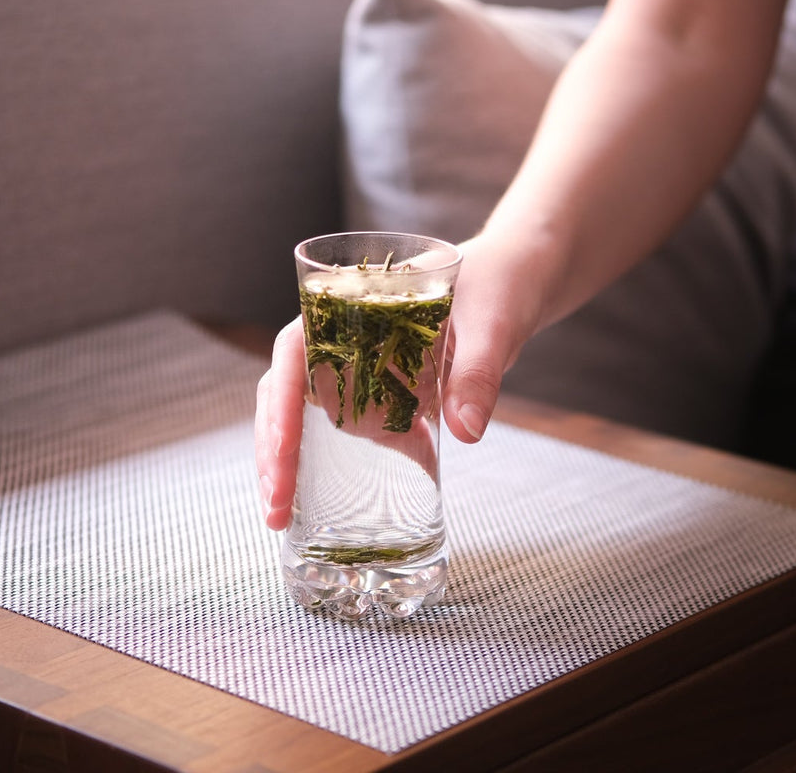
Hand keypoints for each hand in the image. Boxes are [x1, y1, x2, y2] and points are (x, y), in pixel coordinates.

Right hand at [254, 235, 547, 529]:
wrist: (520, 278)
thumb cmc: (501, 282)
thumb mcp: (494, 322)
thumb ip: (479, 371)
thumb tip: (466, 430)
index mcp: (356, 301)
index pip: (297, 348)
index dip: (283, 398)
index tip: (282, 447)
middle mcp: (345, 333)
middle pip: (288, 389)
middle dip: (275, 449)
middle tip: (276, 508)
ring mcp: (359, 363)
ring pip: (305, 412)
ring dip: (290, 462)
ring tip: (281, 516)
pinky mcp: (382, 389)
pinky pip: (347, 425)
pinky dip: (335, 461)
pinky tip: (324, 503)